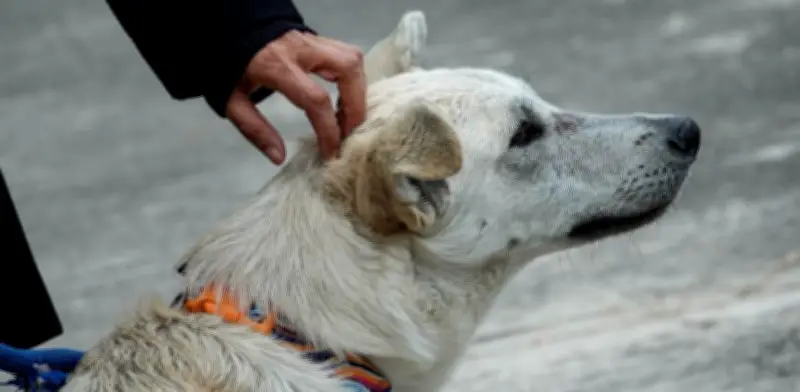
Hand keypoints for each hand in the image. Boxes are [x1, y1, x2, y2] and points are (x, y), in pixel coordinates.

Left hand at [225, 30, 366, 164]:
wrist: (231, 30)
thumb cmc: (231, 67)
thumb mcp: (232, 101)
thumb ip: (254, 129)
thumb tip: (278, 156)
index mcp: (278, 66)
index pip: (316, 99)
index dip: (329, 129)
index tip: (331, 152)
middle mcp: (302, 49)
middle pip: (347, 70)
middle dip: (355, 106)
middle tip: (349, 132)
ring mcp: (313, 40)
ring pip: (353, 60)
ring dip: (358, 91)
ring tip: (347, 116)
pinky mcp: (319, 39)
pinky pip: (348, 56)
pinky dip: (353, 79)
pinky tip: (343, 97)